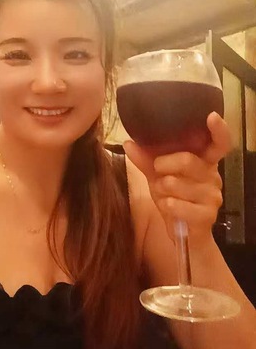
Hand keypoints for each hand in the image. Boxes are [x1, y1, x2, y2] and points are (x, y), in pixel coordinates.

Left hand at [123, 112, 232, 243]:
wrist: (183, 231)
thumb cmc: (173, 196)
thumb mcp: (158, 175)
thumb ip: (146, 159)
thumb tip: (128, 142)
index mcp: (205, 161)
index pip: (220, 143)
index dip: (218, 129)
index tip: (211, 116)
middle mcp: (213, 175)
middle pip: (187, 160)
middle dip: (163, 165)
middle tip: (157, 171)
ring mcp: (213, 196)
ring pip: (175, 184)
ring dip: (161, 190)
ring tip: (165, 195)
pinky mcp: (207, 215)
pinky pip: (175, 204)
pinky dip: (165, 205)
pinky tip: (169, 207)